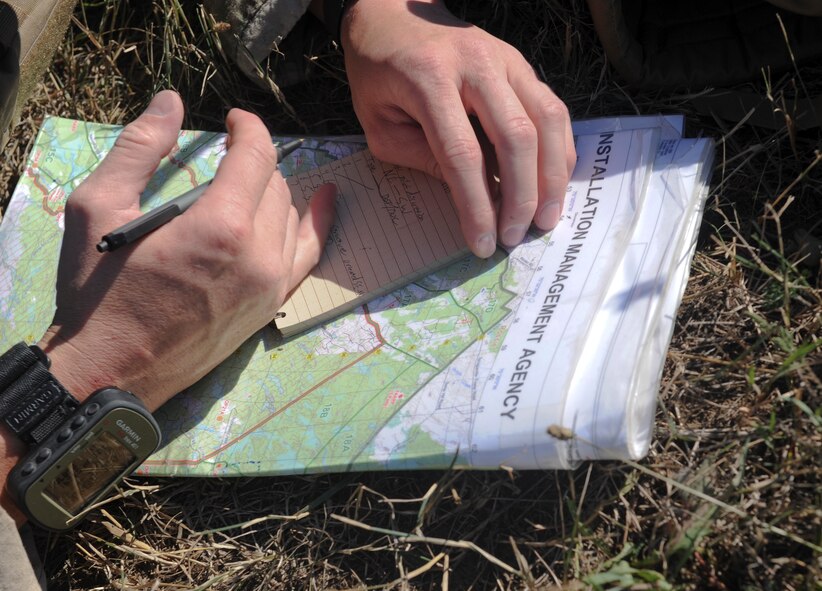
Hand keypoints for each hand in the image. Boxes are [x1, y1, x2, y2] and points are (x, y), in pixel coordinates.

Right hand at [36, 91, 335, 410]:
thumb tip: (171, 101)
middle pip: (275, 184)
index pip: (257, 156)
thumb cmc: (98, 292)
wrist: (111, 371)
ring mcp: (271, 285)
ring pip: (290, 215)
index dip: (248, 128)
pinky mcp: (271, 307)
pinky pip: (308, 255)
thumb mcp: (98, 208)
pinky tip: (325, 202)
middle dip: (253, 162)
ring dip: (272, 191)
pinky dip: (315, 224)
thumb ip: (139, 148)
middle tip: (226, 159)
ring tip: (247, 184)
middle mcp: (259, 255)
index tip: (233, 120)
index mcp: (221, 225)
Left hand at [340, 0, 575, 256]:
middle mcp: (476, 64)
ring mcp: (505, 59)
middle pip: (516, 137)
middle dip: (521, 196)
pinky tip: (554, 182)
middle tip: (517, 236)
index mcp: (430, 80)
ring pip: (546, 120)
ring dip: (552, 176)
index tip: (482, 244)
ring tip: (546, 218)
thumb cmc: (378, 75)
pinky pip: (553, 108)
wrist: (392, 13)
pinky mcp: (521, 63)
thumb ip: (423, 159)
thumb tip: (472, 198)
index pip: (463, 155)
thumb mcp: (380, 125)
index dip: (476, 205)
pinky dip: (559, 149)